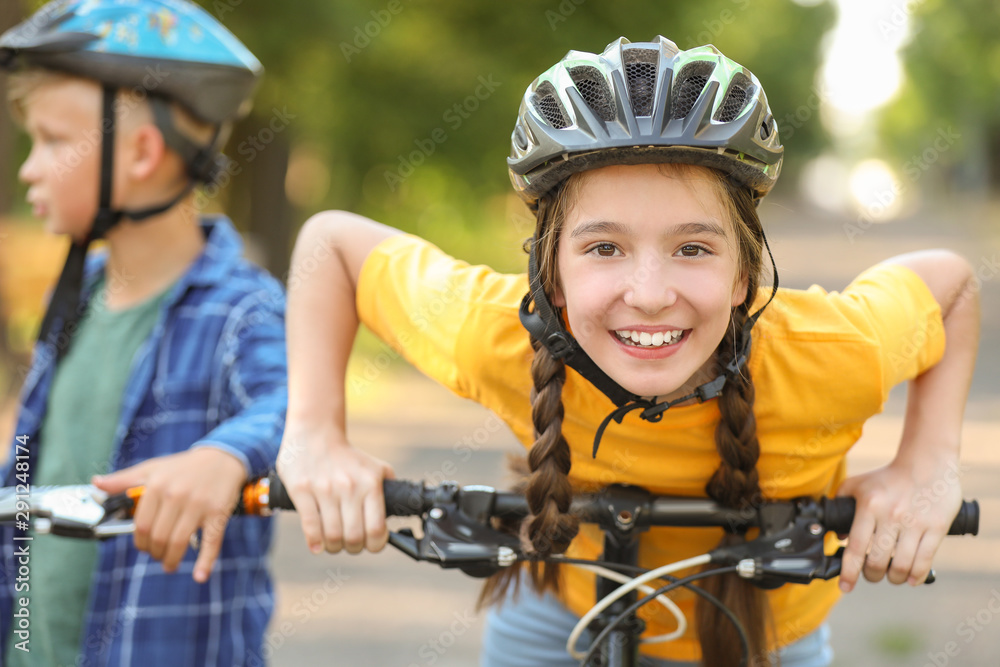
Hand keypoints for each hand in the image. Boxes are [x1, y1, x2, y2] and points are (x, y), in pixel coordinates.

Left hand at [92, 448, 246, 582]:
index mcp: (157, 486)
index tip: (144, 547)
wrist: (222, 458)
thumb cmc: (183, 467)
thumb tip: (96, 483)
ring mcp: (199, 505)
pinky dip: (206, 562)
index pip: (141, 526)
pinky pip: (211, 541)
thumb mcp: (152, 468)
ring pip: (179, 542)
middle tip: (158, 556)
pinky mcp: (218, 512)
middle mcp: (176, 495)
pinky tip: (200, 576)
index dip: (140, 543)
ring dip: (171, 560)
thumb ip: (124, 479)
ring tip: (170, 565)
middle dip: (155, 553)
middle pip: (159, 537)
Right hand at [277, 421, 394, 554]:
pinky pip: (310, 526)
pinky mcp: (302, 490)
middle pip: (354, 537)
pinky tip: (317, 545)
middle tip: (351, 544)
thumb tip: (395, 517)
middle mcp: (349, 487)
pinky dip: (315, 542)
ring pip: (332, 536)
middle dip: (354, 548)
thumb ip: (388, 491)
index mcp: (370, 484)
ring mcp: (324, 489)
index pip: (376, 529)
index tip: (371, 544)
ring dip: (334, 547)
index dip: (375, 545)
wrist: (316, 434)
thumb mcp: (377, 468)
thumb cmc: (348, 458)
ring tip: (334, 543)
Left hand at [836, 454, 962, 591]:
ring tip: (892, 576)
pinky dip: (917, 575)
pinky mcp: (937, 527)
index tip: (845, 587)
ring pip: (902, 565)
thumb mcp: (857, 485)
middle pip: (877, 561)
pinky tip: (911, 579)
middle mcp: (891, 516)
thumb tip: (837, 536)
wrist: (927, 462)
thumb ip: (840, 504)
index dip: (849, 572)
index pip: (855, 547)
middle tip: (872, 576)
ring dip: (894, 578)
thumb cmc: (887, 477)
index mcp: (869, 506)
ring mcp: (915, 523)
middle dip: (872, 576)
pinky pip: (926, 560)